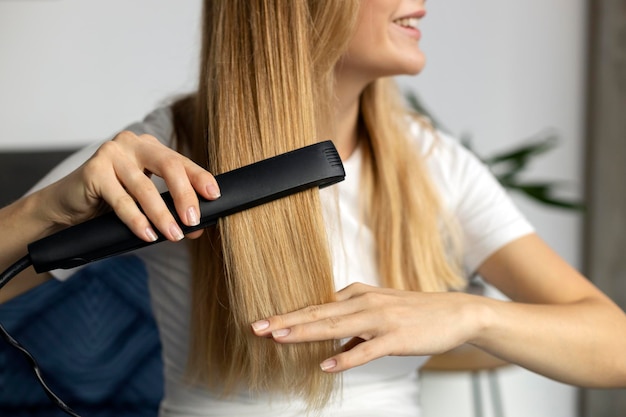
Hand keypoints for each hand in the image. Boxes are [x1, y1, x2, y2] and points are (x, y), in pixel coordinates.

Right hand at [41, 130, 219, 241]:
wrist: (67, 206)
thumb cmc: (110, 202)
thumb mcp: (145, 202)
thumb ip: (169, 207)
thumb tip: (197, 227)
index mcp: (150, 147)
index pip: (181, 162)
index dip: (200, 178)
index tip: (215, 196)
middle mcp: (132, 144)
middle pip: (169, 166)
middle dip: (184, 195)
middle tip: (193, 220)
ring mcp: (111, 153)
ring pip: (145, 188)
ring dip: (161, 215)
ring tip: (173, 235)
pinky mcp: (93, 170)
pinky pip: (121, 200)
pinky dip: (136, 220)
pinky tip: (148, 235)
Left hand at [251, 282, 484, 371]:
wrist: (456, 312)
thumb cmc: (415, 313)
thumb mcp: (379, 311)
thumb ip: (353, 325)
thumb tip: (329, 348)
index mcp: (358, 295)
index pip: (316, 304)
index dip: (288, 313)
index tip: (263, 321)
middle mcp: (365, 302)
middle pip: (318, 312)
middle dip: (285, 320)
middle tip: (257, 327)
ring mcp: (380, 319)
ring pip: (336, 326)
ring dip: (305, 332)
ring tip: (279, 339)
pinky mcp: (396, 338)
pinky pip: (366, 349)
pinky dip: (345, 358)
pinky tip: (326, 365)